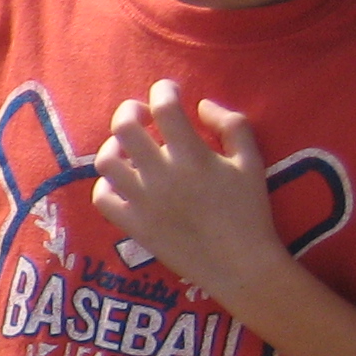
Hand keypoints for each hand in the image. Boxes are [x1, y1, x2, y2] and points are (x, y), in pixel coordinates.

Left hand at [91, 79, 290, 300]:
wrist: (240, 265)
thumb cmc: (250, 211)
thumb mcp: (252, 161)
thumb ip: (232, 125)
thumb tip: (201, 105)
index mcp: (193, 156)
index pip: (166, 107)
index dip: (164, 90)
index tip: (170, 91)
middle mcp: (162, 175)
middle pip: (125, 128)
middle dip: (130, 110)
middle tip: (142, 112)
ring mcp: (143, 201)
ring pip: (106, 161)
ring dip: (113, 146)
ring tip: (128, 147)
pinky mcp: (133, 225)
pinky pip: (102, 198)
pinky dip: (107, 184)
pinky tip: (123, 181)